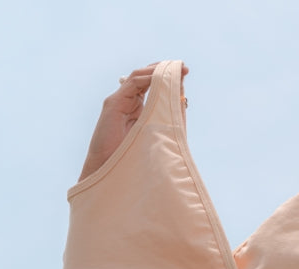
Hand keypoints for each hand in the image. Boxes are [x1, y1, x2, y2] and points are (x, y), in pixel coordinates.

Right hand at [78, 62, 188, 181]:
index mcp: (139, 109)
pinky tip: (161, 77)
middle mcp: (128, 102)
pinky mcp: (113, 104)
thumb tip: (183, 98)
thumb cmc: (135, 157)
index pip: (153, 85)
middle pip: (146, 78)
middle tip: (184, 68)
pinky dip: (147, 78)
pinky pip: (131, 83)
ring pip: (139, 77)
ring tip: (176, 69)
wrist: (112, 171)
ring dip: (158, 71)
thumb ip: (167, 115)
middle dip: (165, 70)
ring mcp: (119, 101)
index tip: (186, 73)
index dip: (169, 78)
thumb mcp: (157, 132)